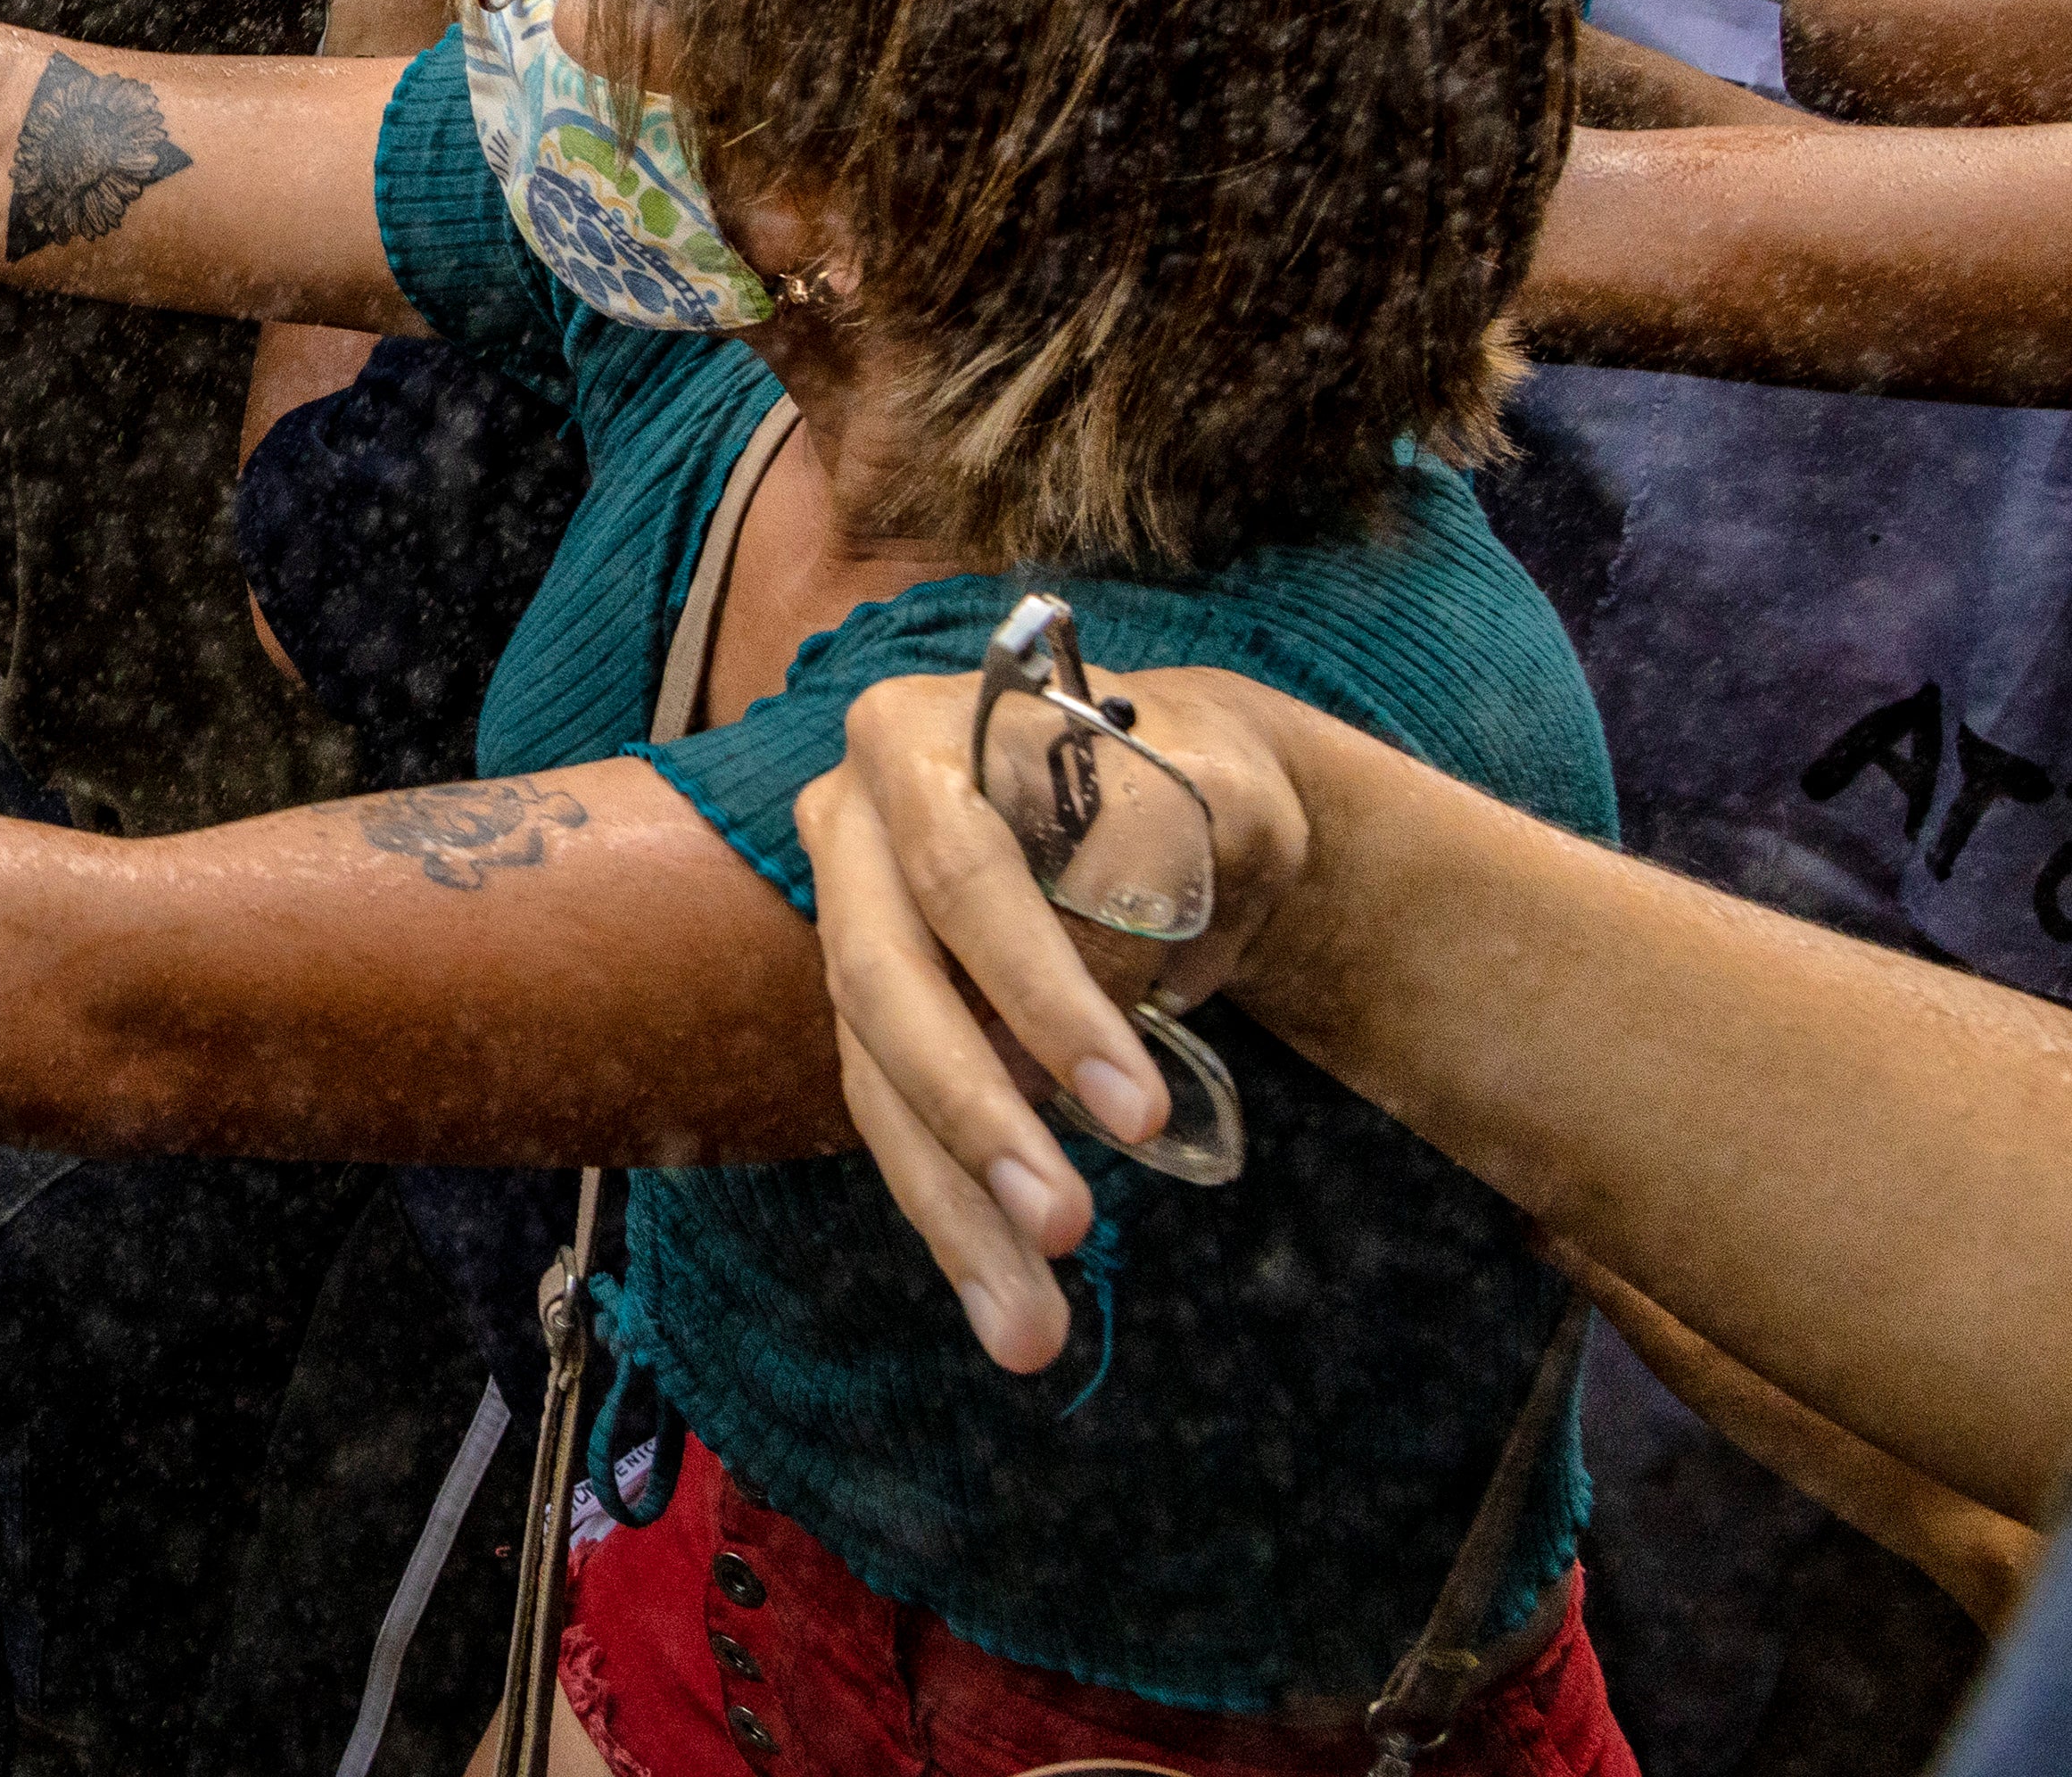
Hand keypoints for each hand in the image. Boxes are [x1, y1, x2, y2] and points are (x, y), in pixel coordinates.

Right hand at [793, 663, 1316, 1372]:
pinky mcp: (877, 1012)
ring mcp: (850, 922)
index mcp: (918, 740)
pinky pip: (893, 1121)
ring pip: (875, 1079)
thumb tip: (1159, 883)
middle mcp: (850, 825)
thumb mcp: (1221, 780)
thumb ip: (1197, 814)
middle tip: (1068, 1233)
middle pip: (883, 986)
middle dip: (976, 1120)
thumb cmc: (1199, 783)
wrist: (1177, 805)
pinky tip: (1009, 1299)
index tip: (1137, 1117)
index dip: (1037, 995)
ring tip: (1030, 1330)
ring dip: (953, 1208)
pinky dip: (954, 1215)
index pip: (961, 874)